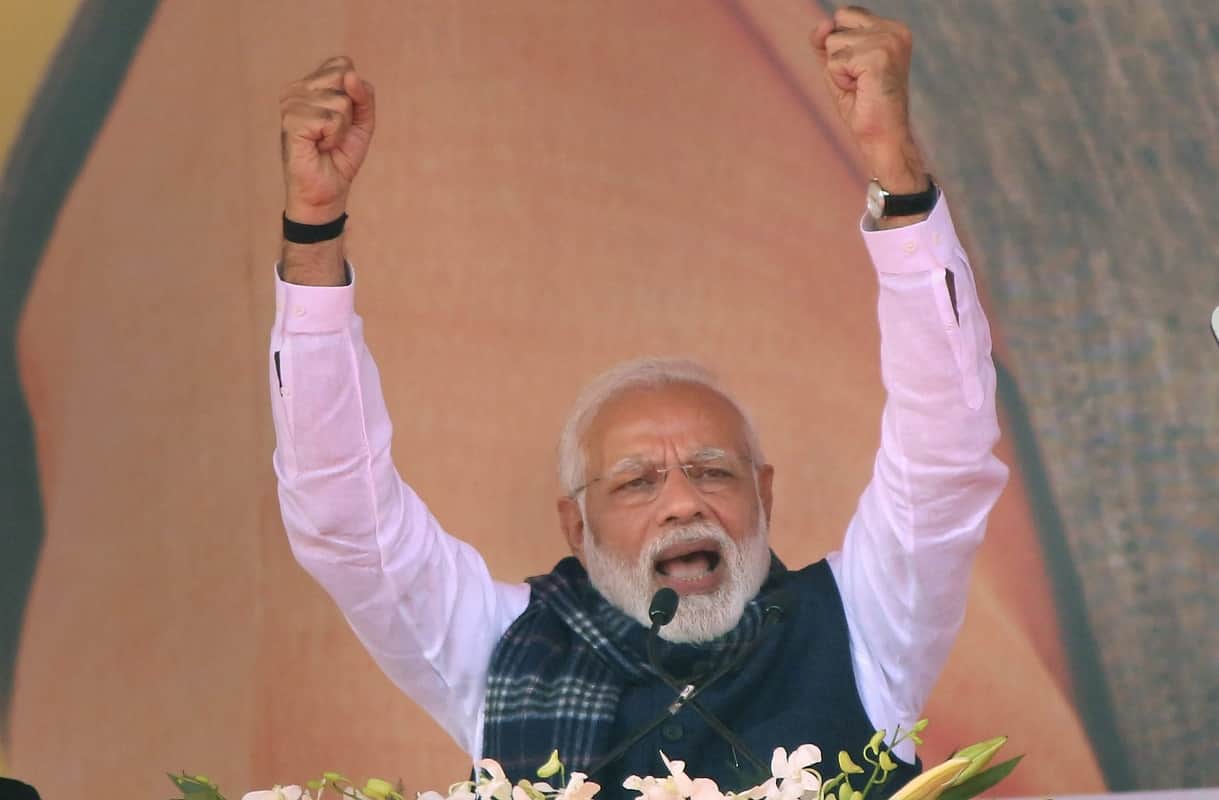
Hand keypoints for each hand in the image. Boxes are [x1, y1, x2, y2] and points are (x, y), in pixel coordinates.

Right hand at [280, 56, 375, 223]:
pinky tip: (318, 146)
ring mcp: (291, 103)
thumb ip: (363, 95)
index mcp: (310, 83)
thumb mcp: (363, 121)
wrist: (328, 190)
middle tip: (334, 132)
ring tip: (325, 141)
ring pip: (341, 101)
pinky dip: (334, 138)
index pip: (343, 64)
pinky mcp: (291, 120)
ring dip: (342, 129)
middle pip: (344, 77)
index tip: (343, 118)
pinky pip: (332, 119)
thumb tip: (350, 75)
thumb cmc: (341, 156)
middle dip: (350, 111)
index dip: (355, 94)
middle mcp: (296, 88)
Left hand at [811, 6, 926, 193]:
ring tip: (861, 87)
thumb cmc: (863, 105)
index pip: (845, 15)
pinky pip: (834, 62)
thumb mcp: (838, 67)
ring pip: (832, 43)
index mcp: (892, 29)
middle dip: (837, 56)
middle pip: (836, 25)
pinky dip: (839, 80)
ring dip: (838, 71)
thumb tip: (823, 24)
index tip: (860, 71)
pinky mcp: (878, 56)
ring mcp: (888, 41)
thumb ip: (826, 42)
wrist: (882, 137)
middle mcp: (895, 30)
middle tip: (859, 80)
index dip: (840, 45)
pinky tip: (860, 90)